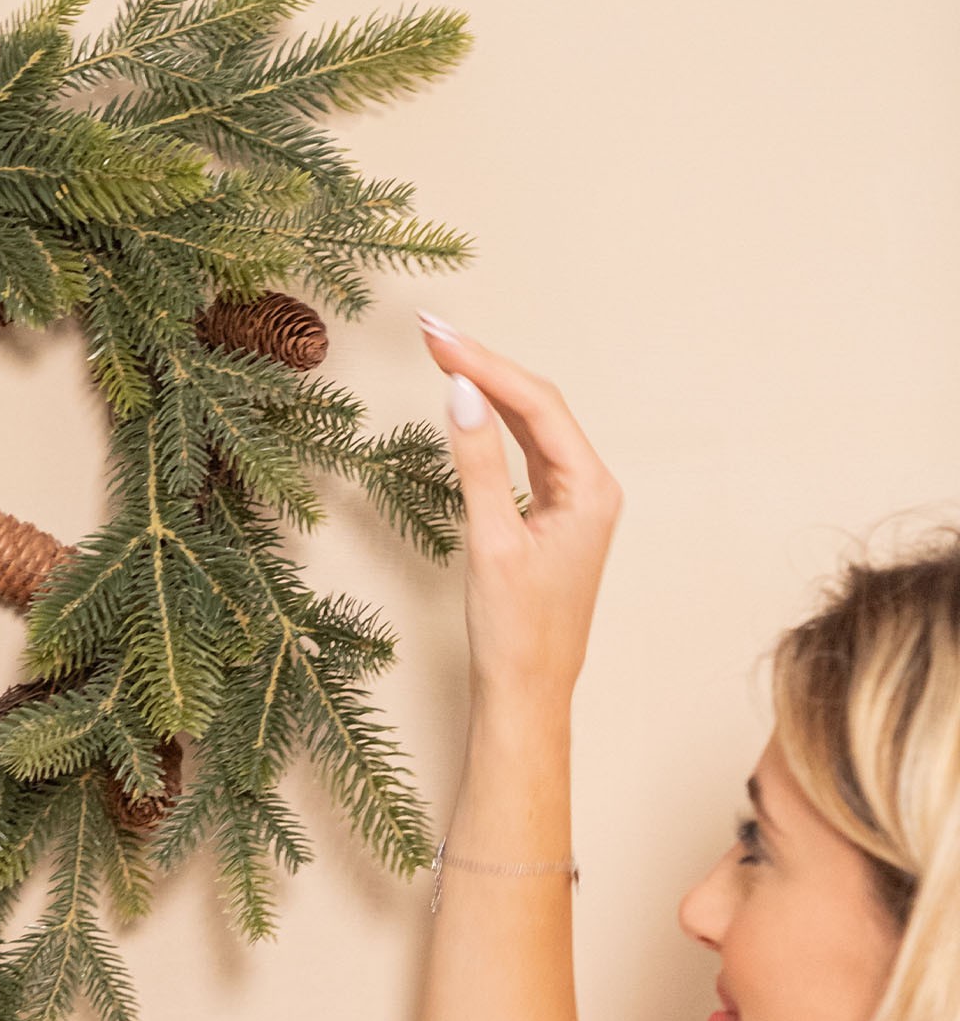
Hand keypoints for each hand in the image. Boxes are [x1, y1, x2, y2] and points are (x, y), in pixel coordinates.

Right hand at [418, 310, 622, 711]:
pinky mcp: (552, 514)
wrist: (526, 690)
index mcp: (590, 488)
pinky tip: (467, 402)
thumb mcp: (491, 541)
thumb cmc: (515, 629)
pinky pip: (525, 450)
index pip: (535, 403)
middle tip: (429, 330)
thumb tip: (460, 392)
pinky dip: (493, 421)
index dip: (482, 363)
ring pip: (531, 423)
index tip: (434, 335)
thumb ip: (477, 461)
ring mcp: (574, 500)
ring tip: (441, 351)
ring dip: (486, 386)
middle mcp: (591, 486)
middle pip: (536, 404)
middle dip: (482, 364)